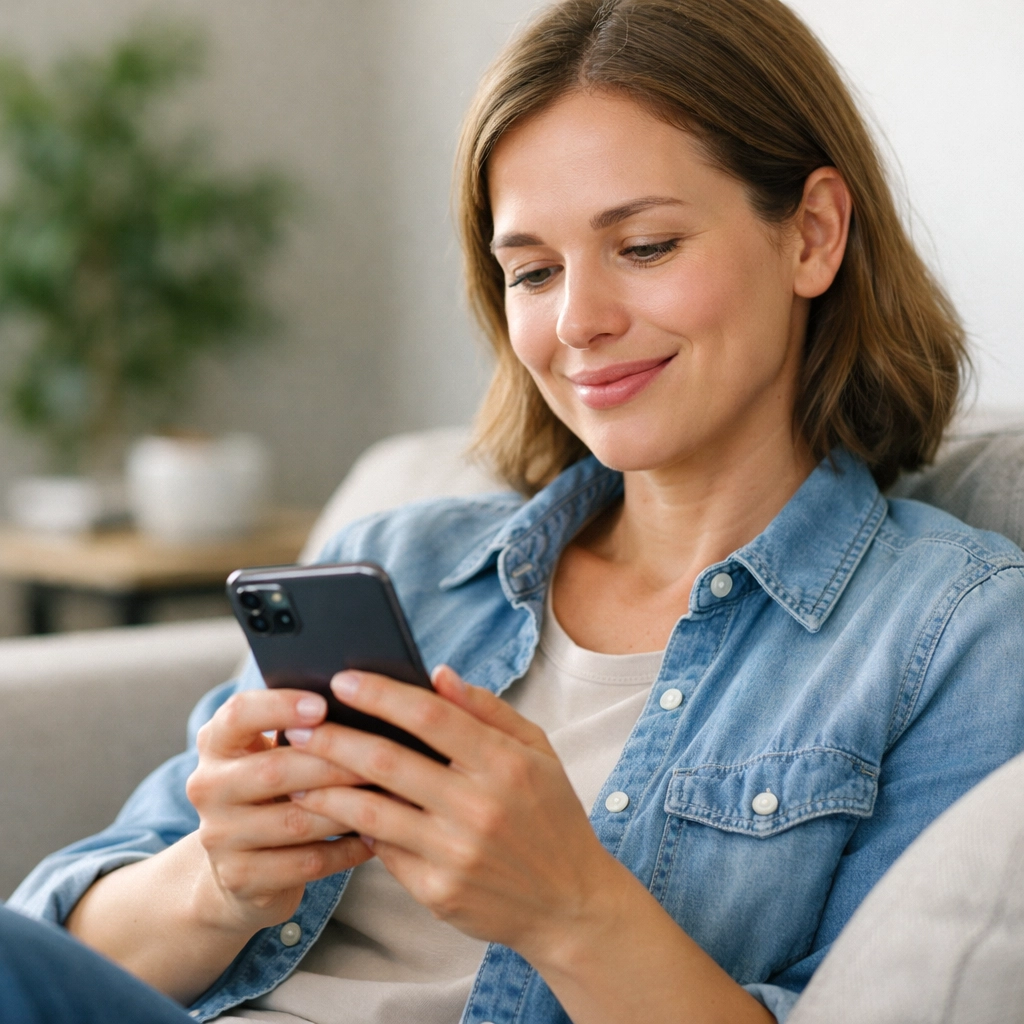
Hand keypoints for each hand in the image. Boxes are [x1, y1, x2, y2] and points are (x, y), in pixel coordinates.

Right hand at [184, 688, 374, 935]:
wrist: (239, 866)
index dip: (280, 706)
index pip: (238, 714)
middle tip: (384, 757)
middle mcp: (207, 787)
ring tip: (392, 797)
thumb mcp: (274, 752)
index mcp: (216, 743)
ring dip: (348, 809)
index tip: (323, 704)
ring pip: (295, 821)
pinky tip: (376, 837)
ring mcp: (219, 837)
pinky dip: (346, 850)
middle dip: (334, 763)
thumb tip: (366, 701)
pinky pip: (305, 863)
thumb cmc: (276, 789)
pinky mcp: (240, 878)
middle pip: (274, 770)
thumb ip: (304, 727)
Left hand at [284, 666, 622, 961]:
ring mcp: (456, 853)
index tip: (343, 680)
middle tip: (298, 725)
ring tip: (296, 772)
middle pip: (388, 762)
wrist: (570, 903)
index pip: (430, 716)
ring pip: (372, 811)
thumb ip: (488, 710)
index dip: (381, 695)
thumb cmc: (552, 816)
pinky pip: (384, 851)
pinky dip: (356, 828)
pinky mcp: (438, 891)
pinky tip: (334, 812)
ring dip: (326, 788)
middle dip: (334, 738)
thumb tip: (438, 675)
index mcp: (506, 763)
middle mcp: (479, 807)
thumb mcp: (538, 751)